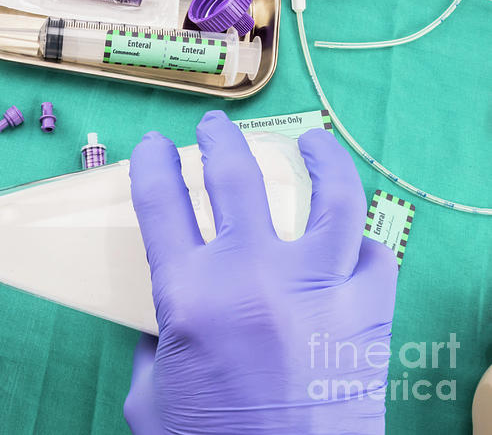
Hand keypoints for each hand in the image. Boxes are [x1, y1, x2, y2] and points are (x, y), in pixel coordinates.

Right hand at [124, 110, 396, 433]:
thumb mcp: (150, 397)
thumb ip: (153, 345)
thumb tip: (164, 319)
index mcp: (188, 295)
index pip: (159, 202)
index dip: (149, 163)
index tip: (151, 146)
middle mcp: (253, 276)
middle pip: (236, 177)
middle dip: (221, 140)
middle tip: (216, 128)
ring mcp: (318, 289)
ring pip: (329, 196)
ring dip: (319, 158)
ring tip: (312, 142)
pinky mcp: (367, 314)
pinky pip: (375, 255)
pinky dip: (362, 242)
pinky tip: (351, 237)